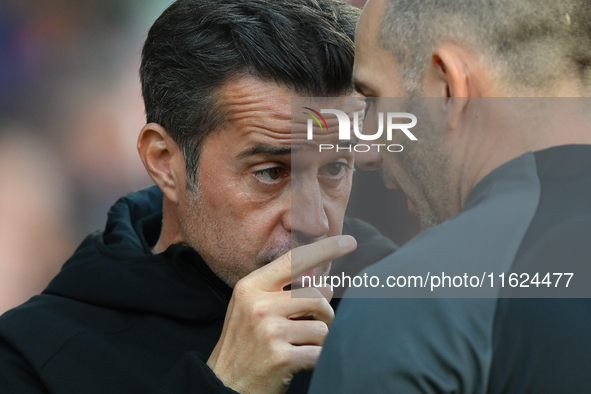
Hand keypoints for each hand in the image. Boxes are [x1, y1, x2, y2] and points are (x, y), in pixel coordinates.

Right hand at [206, 235, 356, 393]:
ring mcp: (269, 331)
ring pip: (322, 327)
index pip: (293, 260)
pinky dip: (318, 358)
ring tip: (301, 346)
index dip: (324, 249)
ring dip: (320, 340)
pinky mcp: (281, 357)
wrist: (224, 384)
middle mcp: (259, 305)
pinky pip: (319, 352)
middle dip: (325, 313)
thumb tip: (327, 284)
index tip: (349, 241)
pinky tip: (302, 361)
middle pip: (316, 296)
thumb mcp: (255, 310)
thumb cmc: (244, 344)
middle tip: (315, 325)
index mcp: (251, 287)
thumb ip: (286, 293)